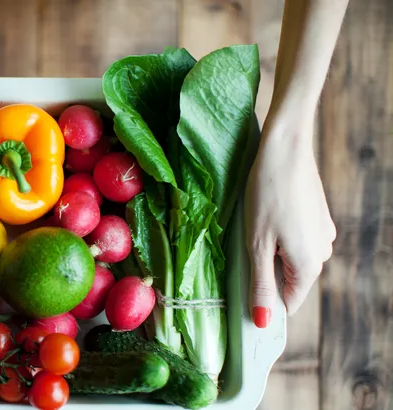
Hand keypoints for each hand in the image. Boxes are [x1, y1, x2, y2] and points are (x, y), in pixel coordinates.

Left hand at [244, 117, 335, 327]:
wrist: (285, 150)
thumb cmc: (266, 196)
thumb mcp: (256, 245)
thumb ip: (260, 284)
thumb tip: (262, 321)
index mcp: (309, 266)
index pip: (288, 303)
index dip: (263, 302)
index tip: (239, 293)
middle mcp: (322, 252)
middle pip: (288, 280)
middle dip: (264, 273)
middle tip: (240, 252)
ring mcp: (322, 233)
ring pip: (290, 258)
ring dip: (270, 252)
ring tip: (251, 230)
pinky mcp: (317, 216)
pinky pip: (295, 238)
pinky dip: (278, 236)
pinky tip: (263, 217)